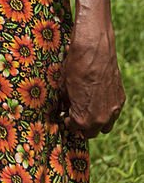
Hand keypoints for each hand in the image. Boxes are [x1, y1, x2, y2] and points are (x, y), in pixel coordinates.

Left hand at [61, 17, 124, 137]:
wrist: (94, 50)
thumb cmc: (75, 67)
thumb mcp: (63, 87)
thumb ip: (65, 103)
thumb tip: (63, 108)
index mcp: (84, 118)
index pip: (74, 129)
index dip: (68, 122)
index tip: (65, 116)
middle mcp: (101, 119)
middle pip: (90, 132)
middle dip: (82, 125)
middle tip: (75, 115)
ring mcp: (113, 110)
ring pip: (104, 125)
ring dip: (95, 121)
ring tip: (87, 109)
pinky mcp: (120, 99)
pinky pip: (112, 112)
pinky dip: (105, 109)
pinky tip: (97, 98)